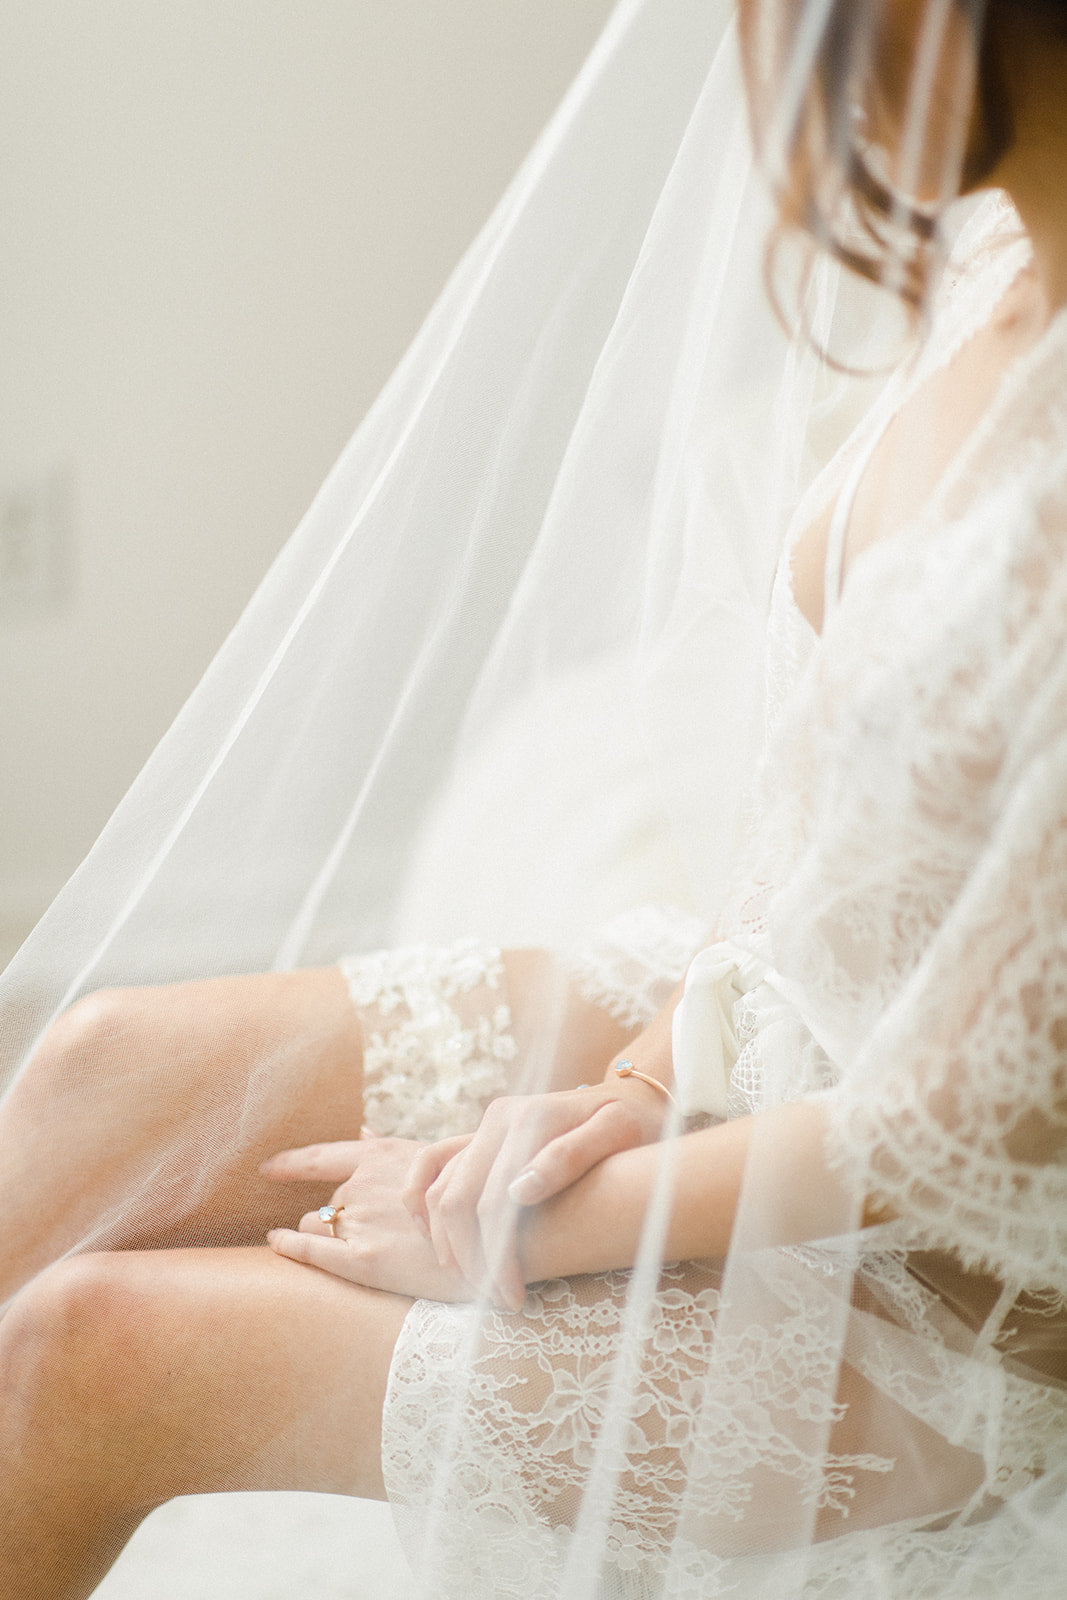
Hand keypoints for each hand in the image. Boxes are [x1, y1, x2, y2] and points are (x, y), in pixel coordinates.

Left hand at [261, 1135, 472, 1301]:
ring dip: (328, 1233)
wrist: (508, 1238)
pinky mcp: (365, 1261)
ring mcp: (363, 1222)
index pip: (325, 1157)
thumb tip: (364, 1130)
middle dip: (344, 1215)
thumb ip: (394, 1148)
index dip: (294, 1163)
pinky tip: (276, 1241)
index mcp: (384, 1158)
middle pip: (333, 1201)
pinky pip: (312, 1250)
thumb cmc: (478, 1197)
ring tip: (368, 1249)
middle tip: (382, 1235)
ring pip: (319, 1224)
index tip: (269, 1168)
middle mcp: (366, 1186)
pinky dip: (290, 1244)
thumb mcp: (439, 1158)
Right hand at [404, 1078, 666, 1310]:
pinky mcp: (480, 1136)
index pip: (491, 1203)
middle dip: (470, 1260)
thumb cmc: (632, 1123)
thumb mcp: (617, 1133)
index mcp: (527, 1120)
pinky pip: (431, 1164)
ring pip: (438, 1190)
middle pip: (456, 1202)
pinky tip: (432, 1238)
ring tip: (474, 1284)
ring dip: (446, 1242)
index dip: (496, 1257)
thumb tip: (519, 1191)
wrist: (630, 1099)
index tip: (513, 1298)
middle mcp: (497, 1120)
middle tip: (497, 1301)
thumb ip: (569, 1157)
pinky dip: (419, 1200)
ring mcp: (485, 1127)